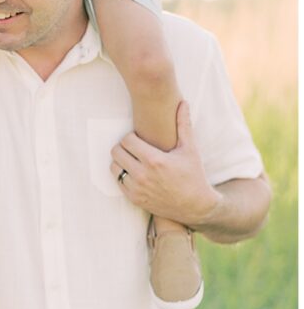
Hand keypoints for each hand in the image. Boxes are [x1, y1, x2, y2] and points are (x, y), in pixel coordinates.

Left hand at [110, 101, 219, 225]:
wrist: (195, 206)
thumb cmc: (193, 175)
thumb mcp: (190, 149)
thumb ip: (183, 124)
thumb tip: (183, 102)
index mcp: (155, 160)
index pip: (127, 140)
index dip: (132, 137)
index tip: (140, 139)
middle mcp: (143, 175)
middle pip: (117, 151)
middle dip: (124, 147)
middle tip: (135, 148)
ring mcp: (137, 188)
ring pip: (114, 166)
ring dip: (121, 161)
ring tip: (134, 160)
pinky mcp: (134, 199)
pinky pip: (118, 181)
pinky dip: (123, 175)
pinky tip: (135, 172)